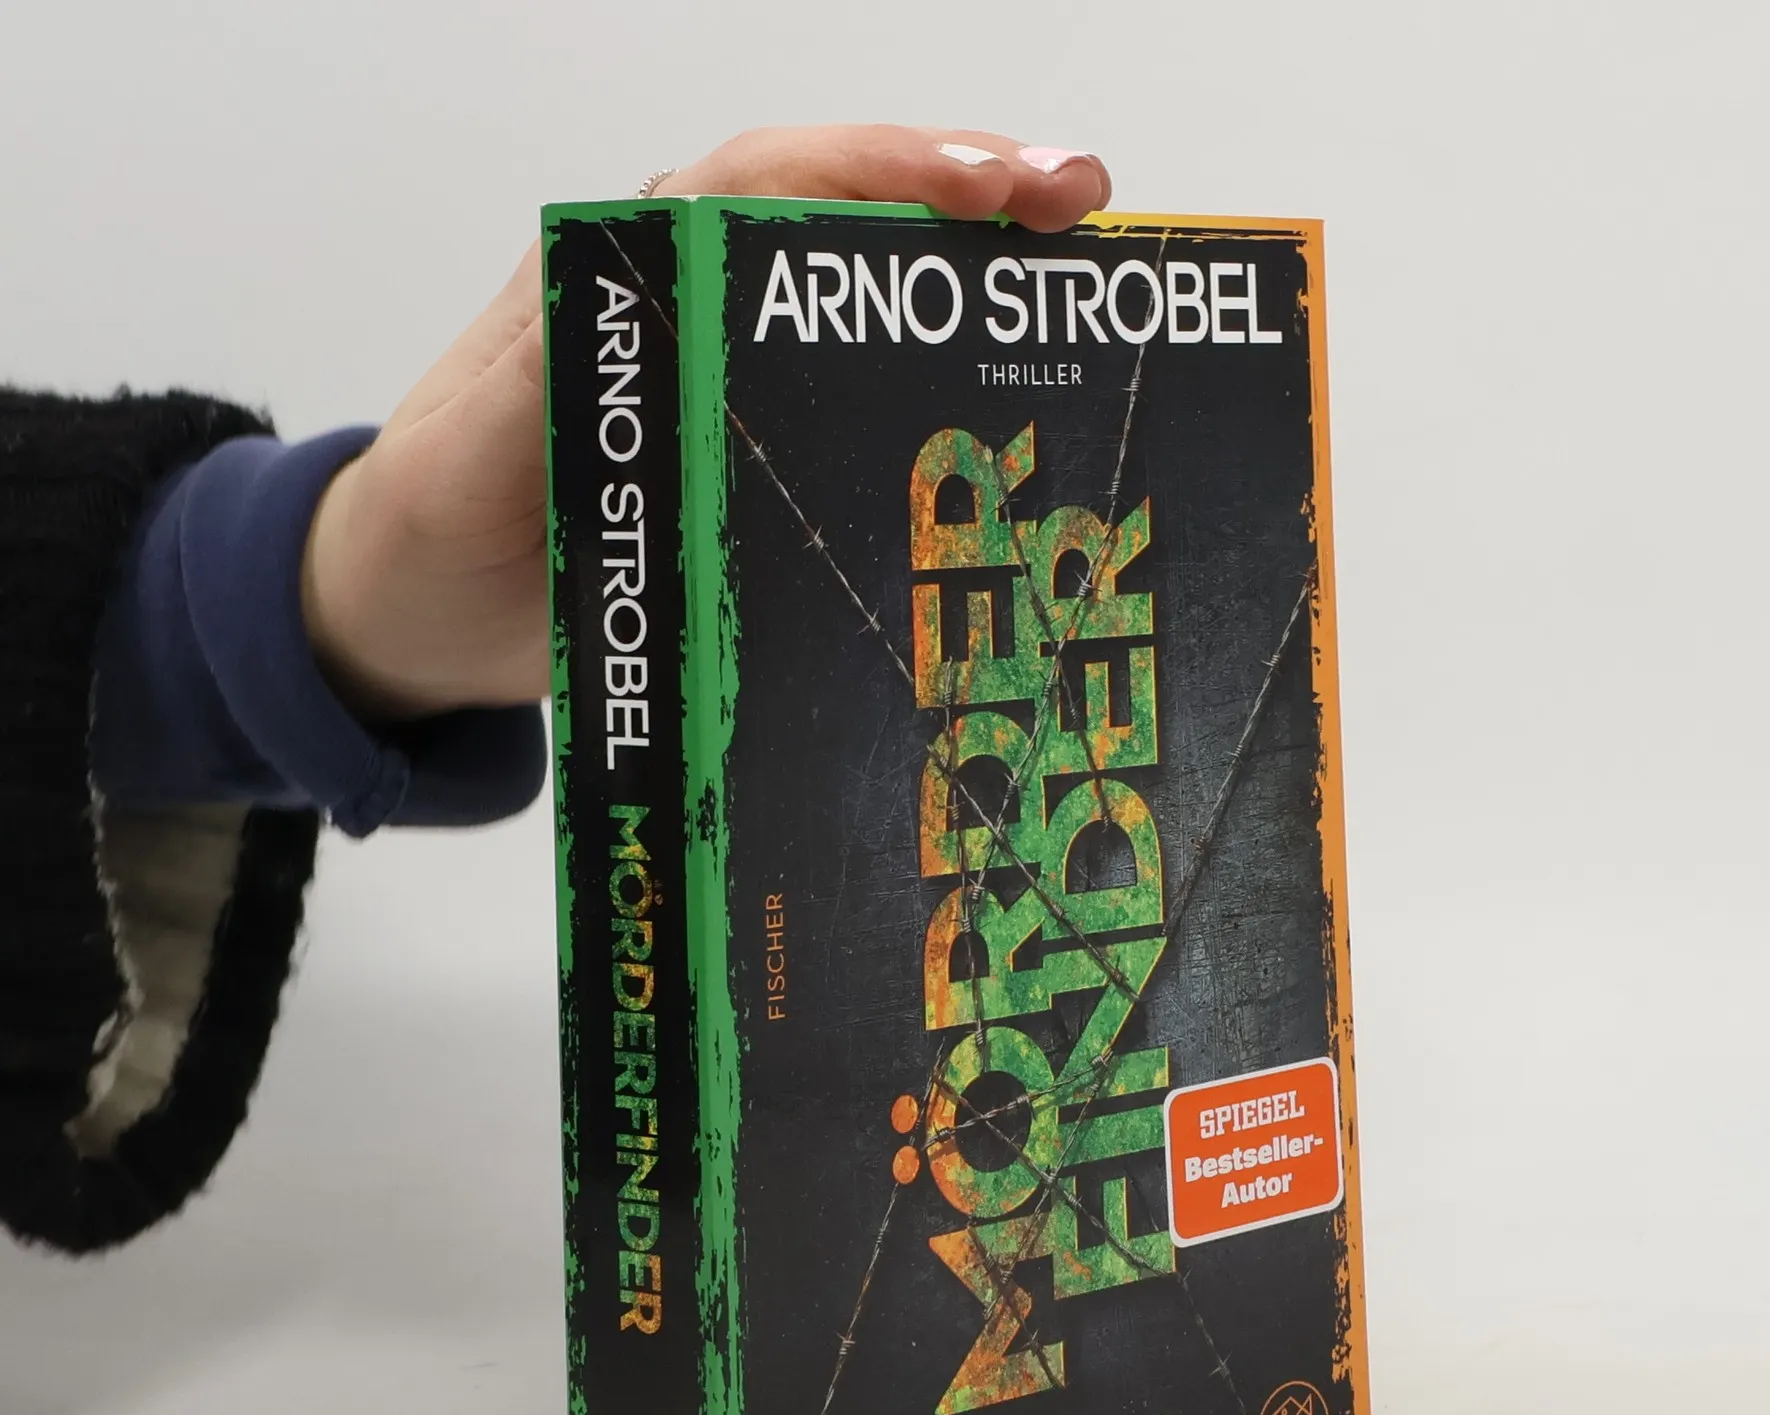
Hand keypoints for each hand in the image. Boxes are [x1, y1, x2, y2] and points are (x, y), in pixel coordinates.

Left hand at [301, 125, 1111, 721]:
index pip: (764, 185)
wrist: (412, 613)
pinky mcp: (747, 451)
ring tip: (1080, 299)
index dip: (880, 171)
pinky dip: (935, 386)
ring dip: (970, 290)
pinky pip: (852, 399)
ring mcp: (727, 378)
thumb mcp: (466, 462)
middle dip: (968, 199)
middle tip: (1081, 213)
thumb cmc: (429, 528)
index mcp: (624, 279)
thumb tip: (648, 310)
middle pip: (843, 216)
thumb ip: (542, 389)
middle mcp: (690, 305)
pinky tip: (1012, 418)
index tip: (988, 191)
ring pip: (863, 300)